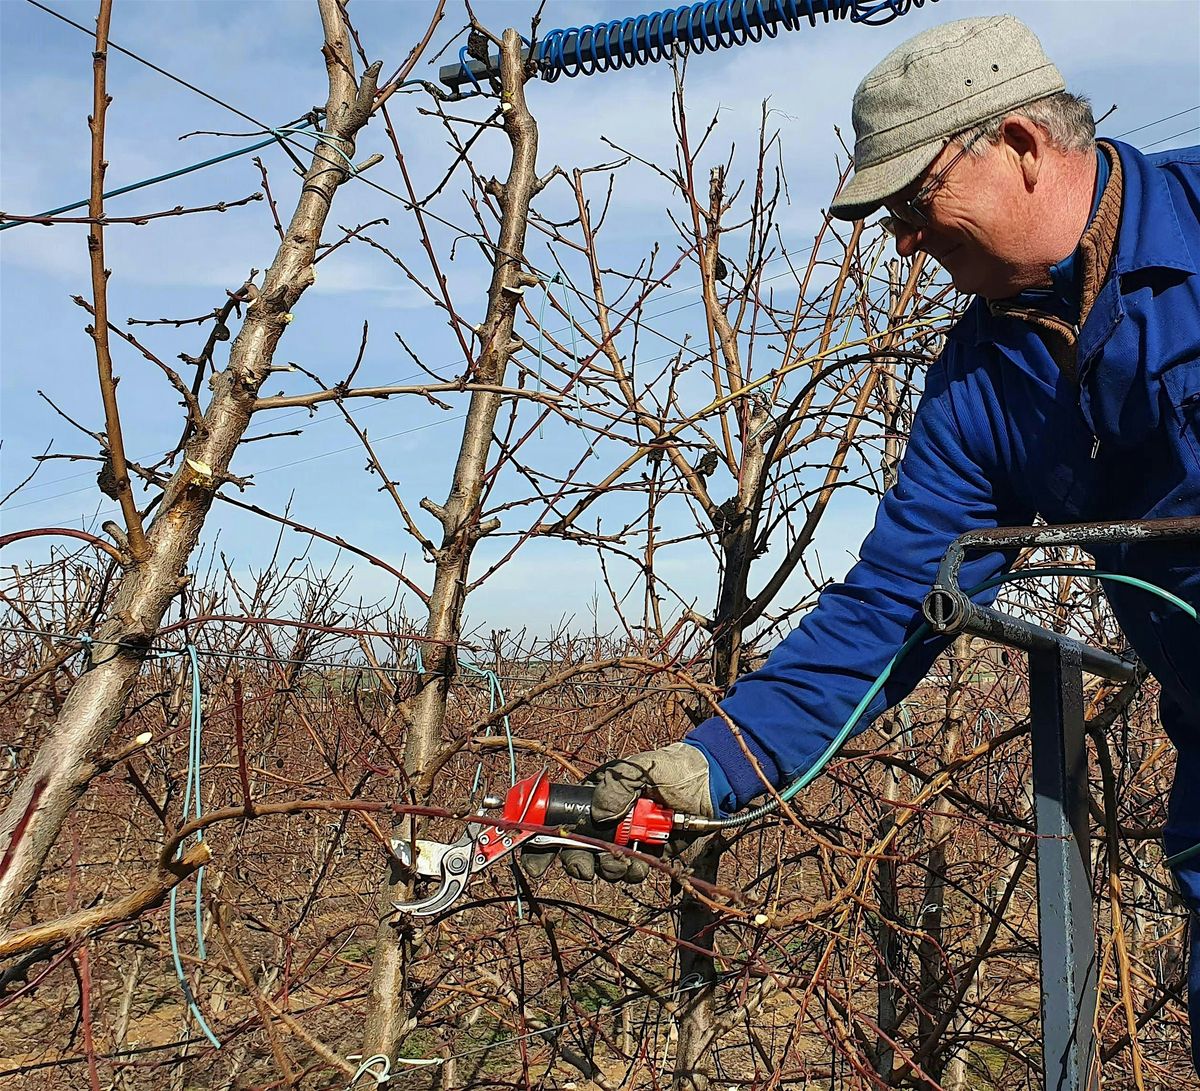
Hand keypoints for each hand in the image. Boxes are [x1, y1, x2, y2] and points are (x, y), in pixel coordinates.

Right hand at [522, 743, 713, 883]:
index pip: (557, 820)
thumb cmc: (669, 769)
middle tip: (588, 866)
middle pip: (573, 851)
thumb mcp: (639, 769)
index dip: (541, 842)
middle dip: (579, 863)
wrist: (708, 785)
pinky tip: (644, 860)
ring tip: (628, 857)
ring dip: (610, 868)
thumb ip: (617, 787)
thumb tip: (600, 815)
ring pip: (601, 867)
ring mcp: (622, 840)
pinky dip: (632, 872)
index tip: (536, 862)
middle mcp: (603, 822)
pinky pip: (628, 873)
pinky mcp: (643, 855)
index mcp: (593, 798)